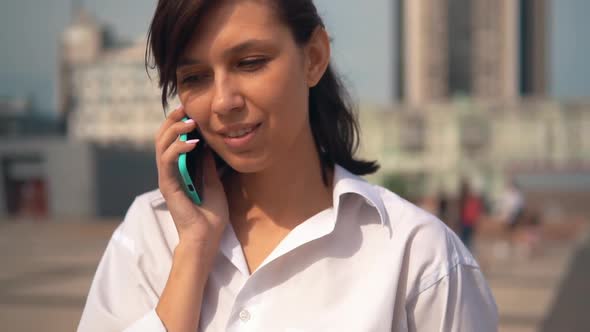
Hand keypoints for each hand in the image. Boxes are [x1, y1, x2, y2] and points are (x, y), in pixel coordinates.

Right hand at [155, 105, 228, 248]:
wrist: (206, 237)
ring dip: (175, 130)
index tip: (191, 111)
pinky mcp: (167, 185)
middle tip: (185, 109)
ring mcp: (166, 177)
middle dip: (173, 121)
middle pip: (162, 138)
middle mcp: (169, 172)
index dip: (178, 124)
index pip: (172, 141)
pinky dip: (178, 148)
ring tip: (190, 122)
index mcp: (179, 171)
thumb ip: (208, 164)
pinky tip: (193, 142)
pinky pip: (167, 160)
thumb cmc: (211, 215)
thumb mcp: (214, 182)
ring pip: (161, 145)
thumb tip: (208, 144)